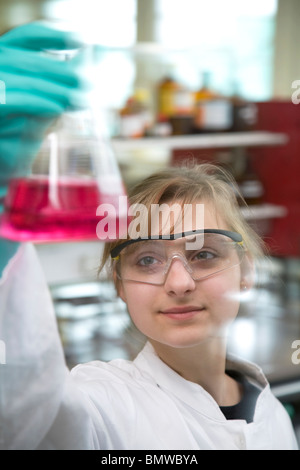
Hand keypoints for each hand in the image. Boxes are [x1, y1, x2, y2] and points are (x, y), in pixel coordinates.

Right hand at [0, 21, 91, 205]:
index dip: (50, 34)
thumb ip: (54, 94)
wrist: (2, 174)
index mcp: (2, 70)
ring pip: (17, 78)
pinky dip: (36, 102)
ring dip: (53, 87)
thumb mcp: (38, 114)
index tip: (80, 39)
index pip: (22, 39)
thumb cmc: (18, 143)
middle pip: (21, 58)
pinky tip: (57, 108)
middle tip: (88, 82)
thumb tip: (83, 74)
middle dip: (58, 69)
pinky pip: (10, 101)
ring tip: (80, 98)